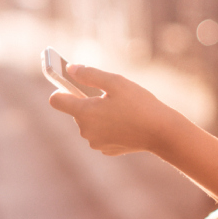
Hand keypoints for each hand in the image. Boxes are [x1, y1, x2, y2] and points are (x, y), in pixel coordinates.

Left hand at [47, 64, 180, 155]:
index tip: (70, 83)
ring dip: (99, 114)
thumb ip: (89, 74)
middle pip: (76, 111)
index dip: (61, 89)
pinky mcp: (106, 149)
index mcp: (84, 112)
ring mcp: (95, 142)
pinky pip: (100, 133)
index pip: (56, 100)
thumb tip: (70, 69)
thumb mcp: (115, 82)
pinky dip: (108, 127)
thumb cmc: (139, 104)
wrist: (162, 132)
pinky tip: (125, 122)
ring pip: (89, 122)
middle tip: (109, 95)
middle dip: (87, 101)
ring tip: (121, 109)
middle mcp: (85, 130)